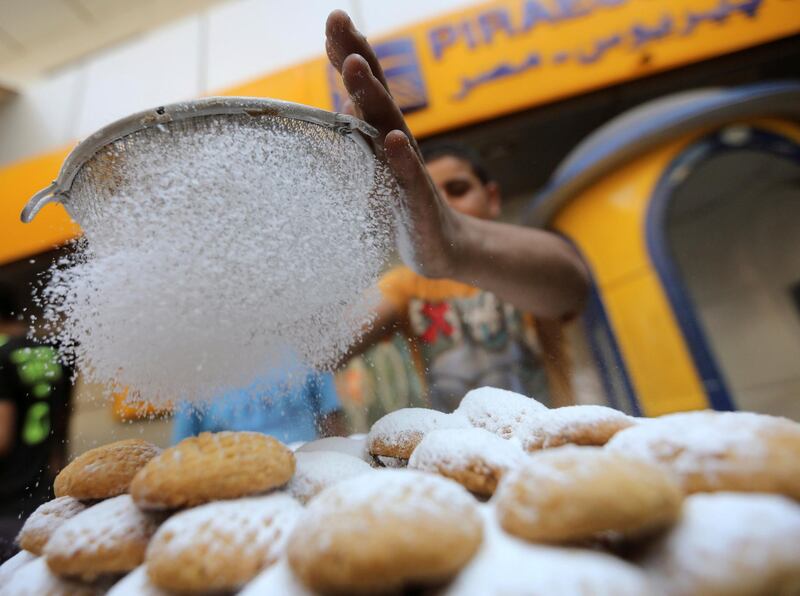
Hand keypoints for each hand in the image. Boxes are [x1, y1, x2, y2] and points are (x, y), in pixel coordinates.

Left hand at [325, 10, 461, 278]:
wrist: (443, 247)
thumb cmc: (402, 206)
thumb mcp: (375, 169)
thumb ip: (360, 136)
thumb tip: (342, 101)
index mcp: (382, 136)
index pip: (366, 89)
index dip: (350, 54)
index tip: (335, 19)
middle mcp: (397, 145)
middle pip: (377, 96)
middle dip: (359, 59)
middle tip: (340, 24)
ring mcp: (409, 172)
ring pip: (390, 128)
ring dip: (374, 97)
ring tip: (356, 67)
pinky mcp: (418, 203)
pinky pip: (409, 179)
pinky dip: (401, 159)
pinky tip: (393, 140)